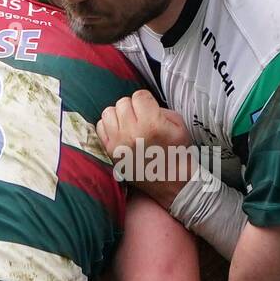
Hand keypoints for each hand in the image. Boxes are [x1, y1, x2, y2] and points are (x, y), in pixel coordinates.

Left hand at [96, 90, 192, 206]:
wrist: (173, 184)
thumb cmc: (178, 153)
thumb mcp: (179, 126)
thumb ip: (160, 109)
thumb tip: (142, 104)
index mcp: (151, 125)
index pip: (139, 96)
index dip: (146, 101)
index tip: (151, 110)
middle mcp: (131, 134)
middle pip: (122, 103)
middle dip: (133, 108)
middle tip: (141, 119)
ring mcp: (118, 145)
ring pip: (108, 112)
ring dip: (119, 116)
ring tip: (130, 125)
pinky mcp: (110, 154)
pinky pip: (100, 128)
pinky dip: (109, 127)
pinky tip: (121, 134)